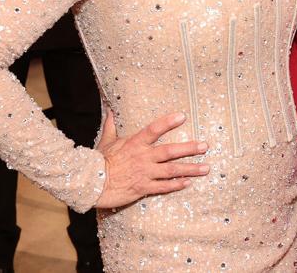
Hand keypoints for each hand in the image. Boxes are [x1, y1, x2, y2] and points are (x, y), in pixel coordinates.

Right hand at [93, 112, 208, 208]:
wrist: (91, 183)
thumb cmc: (98, 161)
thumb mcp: (106, 140)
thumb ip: (111, 125)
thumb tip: (110, 109)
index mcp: (135, 143)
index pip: (154, 129)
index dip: (168, 122)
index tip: (183, 116)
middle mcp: (143, 157)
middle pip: (170, 151)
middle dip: (190, 148)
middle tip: (205, 146)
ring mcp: (144, 173)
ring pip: (172, 170)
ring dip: (190, 169)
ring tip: (206, 168)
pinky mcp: (143, 188)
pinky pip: (164, 187)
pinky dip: (177, 184)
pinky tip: (188, 182)